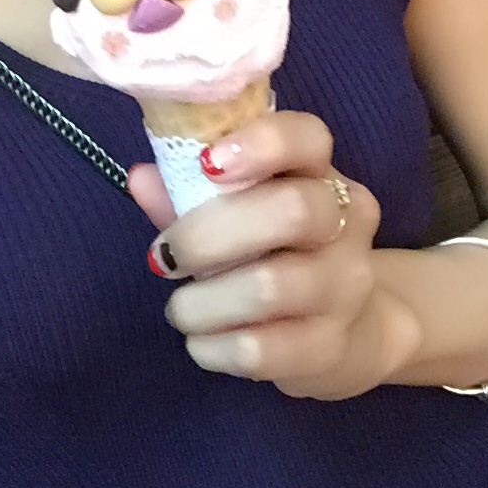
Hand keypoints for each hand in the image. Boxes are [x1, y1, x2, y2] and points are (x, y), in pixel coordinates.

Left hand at [128, 111, 417, 399]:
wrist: (346, 327)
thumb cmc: (274, 250)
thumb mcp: (237, 211)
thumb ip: (189, 191)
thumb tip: (140, 178)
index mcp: (318, 171)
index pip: (309, 138)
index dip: (261, 143)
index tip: (206, 164)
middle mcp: (346, 221)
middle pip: (293, 211)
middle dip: (208, 235)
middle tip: (164, 257)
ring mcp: (347, 285)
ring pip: (271, 286)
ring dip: (202, 302)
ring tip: (179, 310)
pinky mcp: (332, 346)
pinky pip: (263, 349)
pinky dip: (214, 347)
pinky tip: (201, 342)